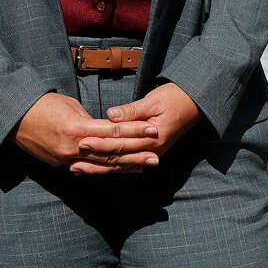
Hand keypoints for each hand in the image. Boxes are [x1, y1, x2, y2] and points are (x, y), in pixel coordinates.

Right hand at [11, 92, 158, 171]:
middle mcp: (74, 147)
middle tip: (156, 156)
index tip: (152, 130)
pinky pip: (87, 167)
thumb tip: (105, 125)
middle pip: (111, 152)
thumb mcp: (69, 105)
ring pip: (101, 164)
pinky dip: (104, 168)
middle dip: (136, 154)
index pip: (114, 131)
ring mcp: (66, 158)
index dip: (135, 131)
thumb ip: (89, 119)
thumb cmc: (42, 105)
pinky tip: (119, 169)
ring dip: (124, 166)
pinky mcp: (59, 162)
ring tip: (144, 166)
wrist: (12, 119)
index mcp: (78, 128)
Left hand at [70, 83, 201, 174]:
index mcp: (152, 138)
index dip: (100, 144)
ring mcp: (151, 153)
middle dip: (95, 161)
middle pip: (118, 159)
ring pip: (121, 165)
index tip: (82, 142)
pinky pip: (128, 163)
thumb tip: (111, 115)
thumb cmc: (175, 98)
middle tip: (73, 162)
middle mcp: (152, 150)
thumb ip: (132, 111)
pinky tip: (99, 169)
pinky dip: (112, 167)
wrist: (195, 103)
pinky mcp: (149, 151)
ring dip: (99, 168)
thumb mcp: (153, 100)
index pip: (121, 144)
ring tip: (79, 169)